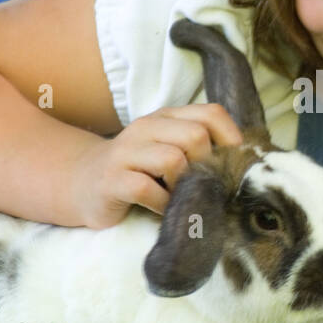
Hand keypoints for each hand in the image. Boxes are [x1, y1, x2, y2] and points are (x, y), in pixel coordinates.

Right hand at [69, 103, 243, 228]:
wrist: (81, 183)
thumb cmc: (136, 171)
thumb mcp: (167, 149)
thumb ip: (197, 148)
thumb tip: (242, 164)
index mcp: (165, 118)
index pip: (210, 113)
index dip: (230, 138)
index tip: (233, 164)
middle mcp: (146, 129)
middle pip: (195, 136)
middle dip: (205, 165)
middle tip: (201, 185)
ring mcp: (126, 153)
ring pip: (173, 160)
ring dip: (184, 186)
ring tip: (179, 197)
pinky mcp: (112, 180)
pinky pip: (149, 190)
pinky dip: (163, 205)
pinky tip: (162, 210)